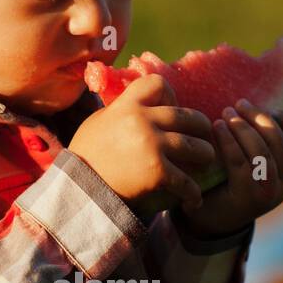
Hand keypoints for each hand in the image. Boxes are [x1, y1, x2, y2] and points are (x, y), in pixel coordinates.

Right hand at [68, 74, 216, 212]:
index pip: (159, 83)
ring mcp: (151, 145)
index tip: (169, 110)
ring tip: (203, 164)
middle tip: (201, 138)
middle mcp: (142, 120)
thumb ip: (124, 110)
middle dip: (200, 128)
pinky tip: (193, 199)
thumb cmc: (87, 153)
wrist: (77, 186)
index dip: (170, 95)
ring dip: (205, 157)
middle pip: (190, 117)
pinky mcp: (156, 172)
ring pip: (197, 147)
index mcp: (127, 105)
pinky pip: (187, 181)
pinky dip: (193, 192)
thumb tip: (145, 104)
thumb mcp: (100, 121)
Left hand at [176, 99, 282, 238]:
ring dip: (245, 129)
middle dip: (261, 119)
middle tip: (239, 104)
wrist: (201, 222)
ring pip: (264, 154)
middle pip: (281, 145)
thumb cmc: (217, 185)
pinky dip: (229, 142)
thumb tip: (243, 103)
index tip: (266, 106)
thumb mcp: (241, 163)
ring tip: (226, 113)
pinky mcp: (247, 199)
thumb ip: (249, 142)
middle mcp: (281, 185)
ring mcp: (267, 194)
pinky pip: (241, 164)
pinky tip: (217, 128)